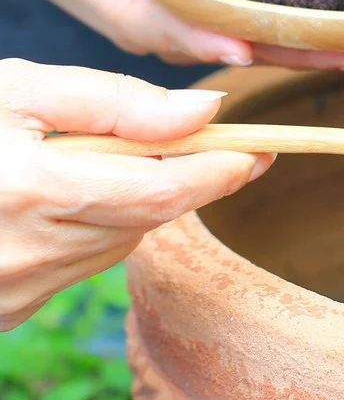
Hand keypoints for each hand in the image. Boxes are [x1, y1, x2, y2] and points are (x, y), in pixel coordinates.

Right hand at [0, 59, 272, 329]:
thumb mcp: (19, 89)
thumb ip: (117, 102)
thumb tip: (206, 111)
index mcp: (31, 192)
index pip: (163, 193)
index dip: (221, 172)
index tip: (261, 149)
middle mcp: (26, 253)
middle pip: (149, 220)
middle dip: (185, 180)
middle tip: (211, 144)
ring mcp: (14, 291)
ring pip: (120, 243)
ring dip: (134, 202)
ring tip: (96, 161)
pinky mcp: (7, 311)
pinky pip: (81, 265)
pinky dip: (93, 228)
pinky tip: (58, 198)